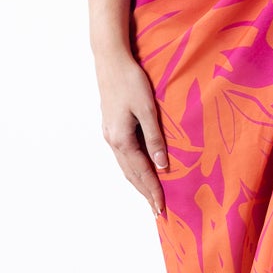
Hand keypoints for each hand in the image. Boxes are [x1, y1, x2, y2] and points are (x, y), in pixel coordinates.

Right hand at [97, 53, 168, 216]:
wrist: (110, 61)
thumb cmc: (131, 81)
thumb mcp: (147, 109)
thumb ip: (155, 138)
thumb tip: (162, 166)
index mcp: (122, 139)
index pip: (142, 172)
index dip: (153, 191)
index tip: (163, 209)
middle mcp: (113, 141)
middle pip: (131, 174)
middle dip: (145, 193)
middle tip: (158, 211)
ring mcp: (109, 135)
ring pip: (126, 167)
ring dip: (138, 183)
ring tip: (150, 197)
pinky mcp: (111, 128)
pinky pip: (124, 156)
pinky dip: (133, 168)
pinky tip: (141, 170)